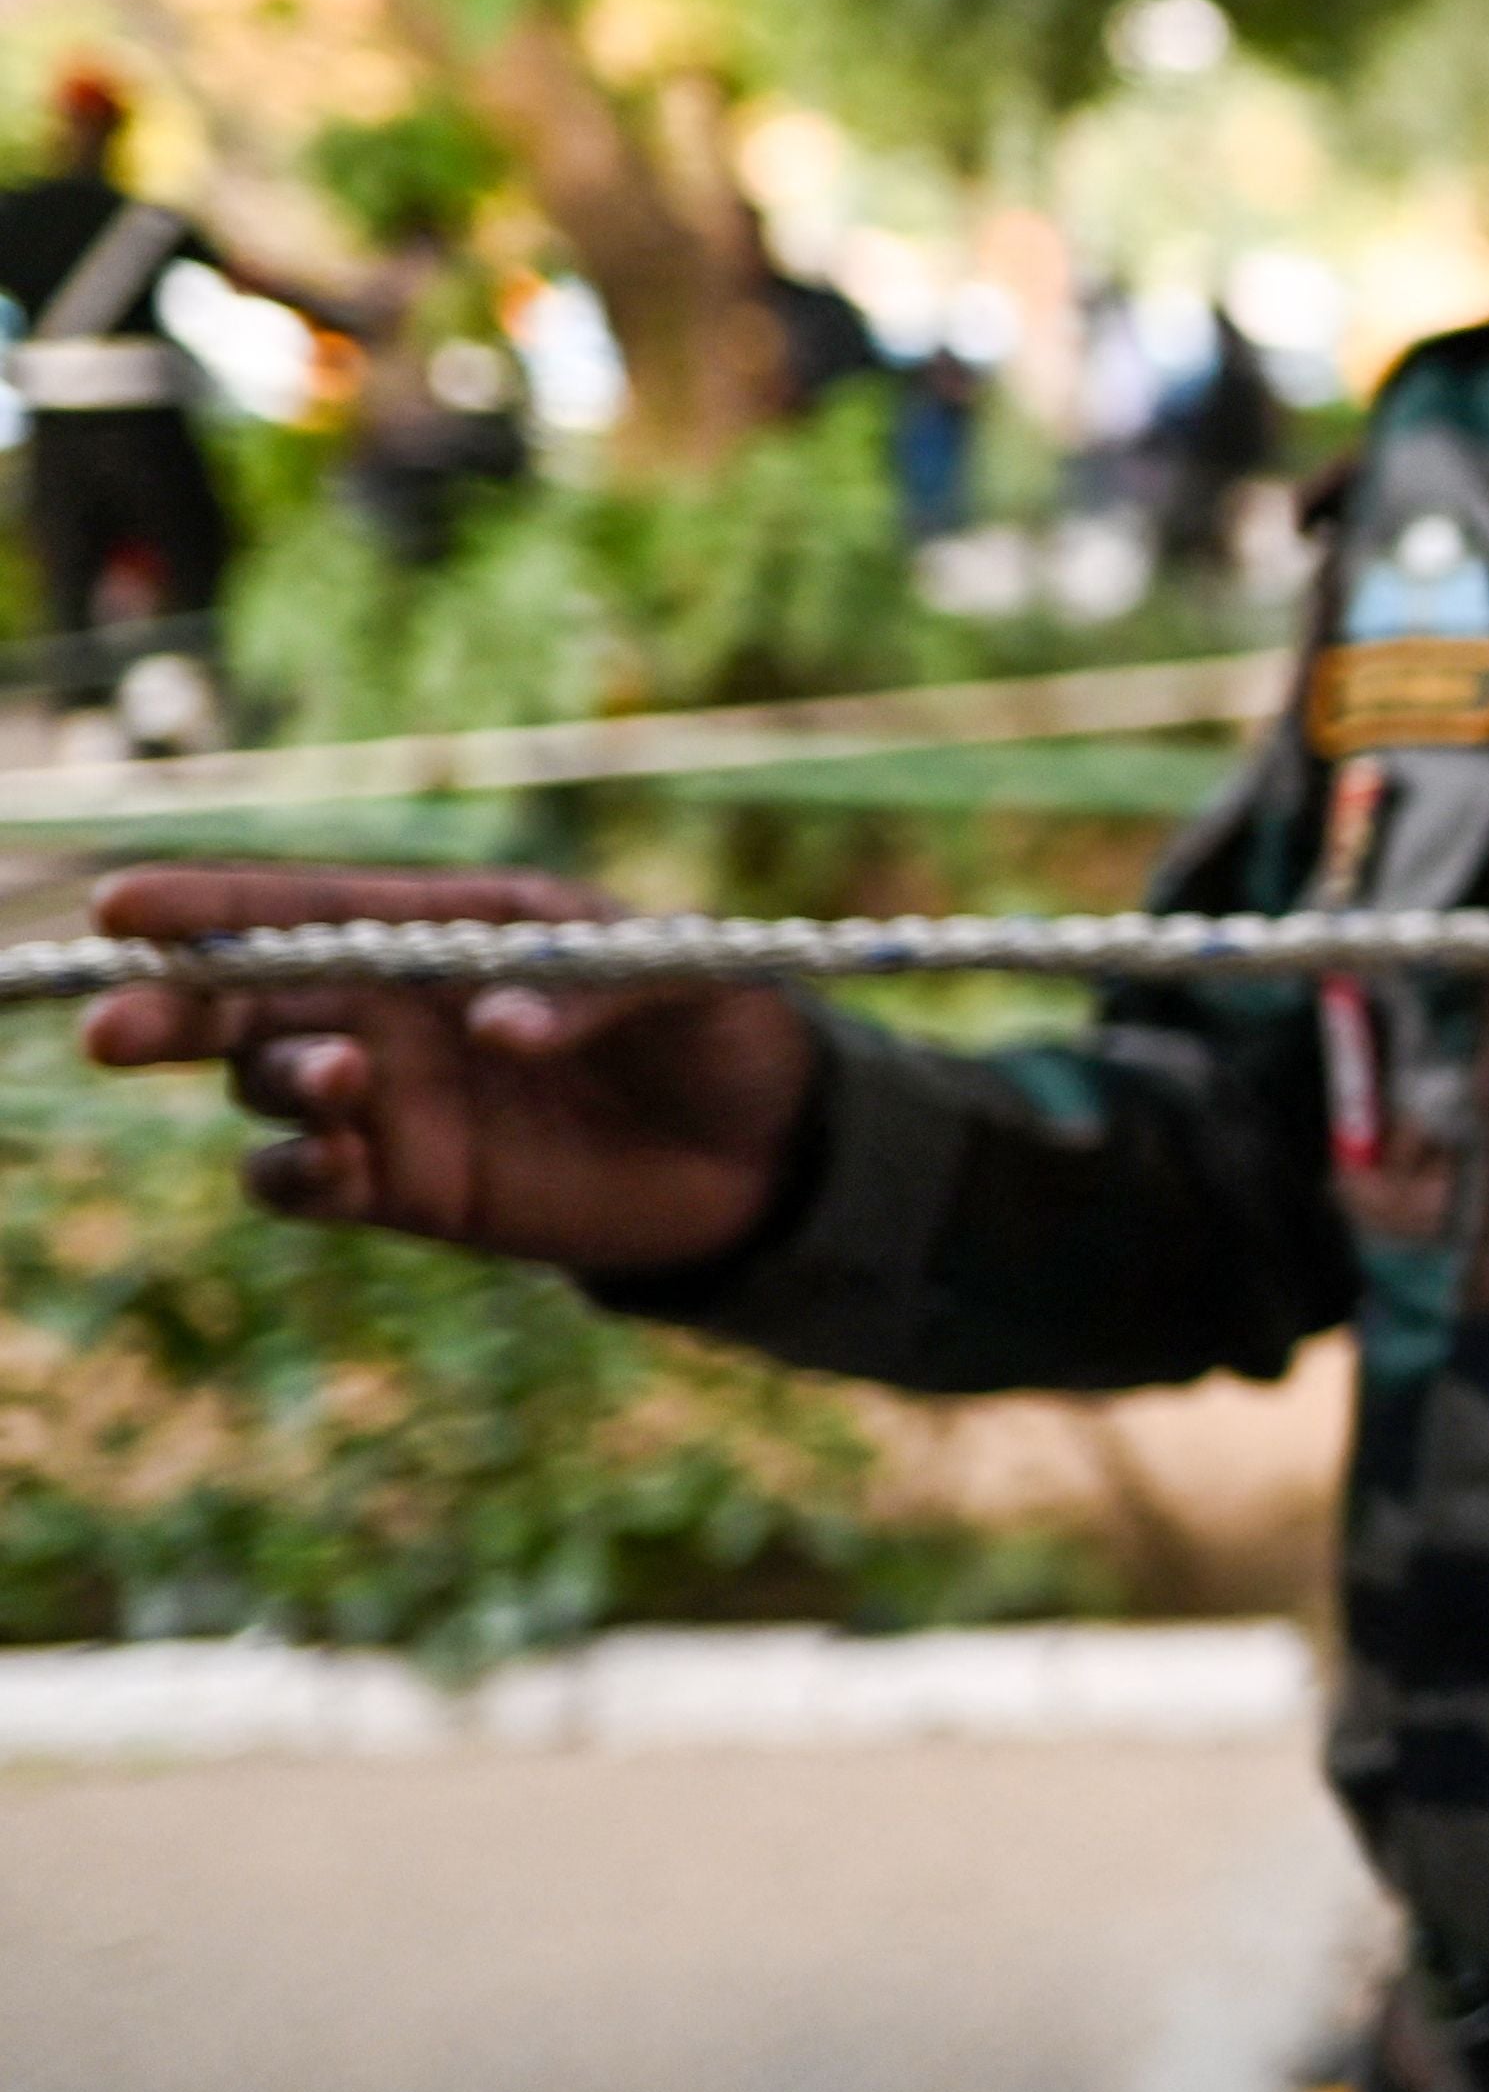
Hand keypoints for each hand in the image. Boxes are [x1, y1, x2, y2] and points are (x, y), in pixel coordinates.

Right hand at [73, 866, 823, 1281]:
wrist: (765, 1150)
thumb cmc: (721, 1027)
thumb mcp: (691, 980)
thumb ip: (597, 987)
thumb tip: (496, 1025)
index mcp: (444, 928)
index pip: (306, 907)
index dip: (211, 905)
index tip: (124, 910)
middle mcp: (391, 1008)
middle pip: (243, 997)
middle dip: (171, 1005)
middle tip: (120, 1023)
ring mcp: (389, 1099)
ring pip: (266, 1082)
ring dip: (277, 1079)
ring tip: (346, 1080)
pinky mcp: (405, 1186)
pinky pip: (304, 1182)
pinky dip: (295, 1174)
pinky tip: (336, 1164)